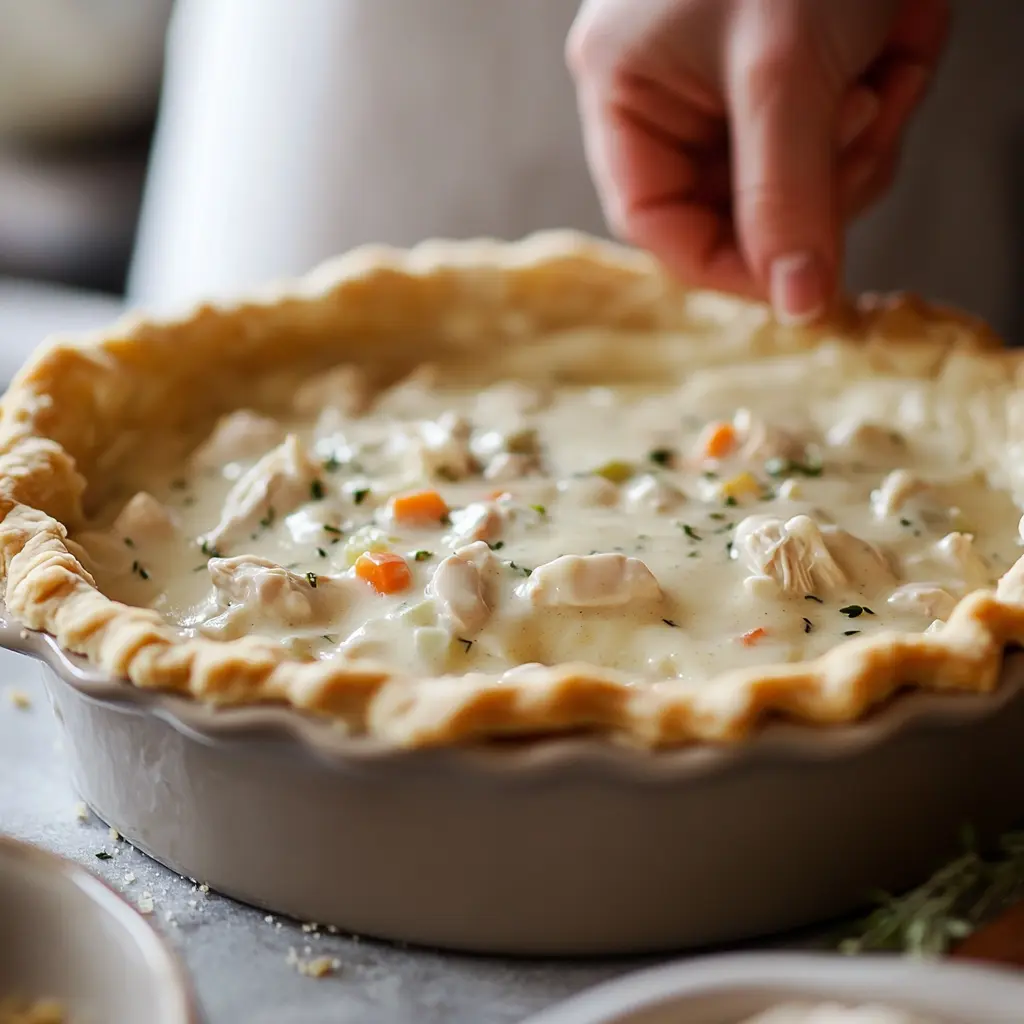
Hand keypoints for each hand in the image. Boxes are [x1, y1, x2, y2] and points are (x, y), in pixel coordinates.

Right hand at [567, 0, 948, 323]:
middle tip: (860, 131)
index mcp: (624, 89)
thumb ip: (785, 200)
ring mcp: (735, 76)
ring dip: (860, 145)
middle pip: (735, 206)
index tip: (796, 287)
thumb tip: (798, 308)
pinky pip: (836, 128)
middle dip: (815, 185)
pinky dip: (884, 101)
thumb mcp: (783, 73)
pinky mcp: (798, 60)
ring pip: (795, 176)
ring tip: (885, 73)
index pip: (658, 221)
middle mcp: (670, 90)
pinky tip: (900, 47)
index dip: (727, 265)